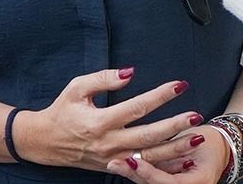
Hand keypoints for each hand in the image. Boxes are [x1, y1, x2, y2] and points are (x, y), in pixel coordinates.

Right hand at [15, 67, 202, 171]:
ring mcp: (113, 159)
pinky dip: (163, 166)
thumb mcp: (77, 88)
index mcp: (99, 122)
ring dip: (175, 149)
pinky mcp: (114, 168)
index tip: (179, 85)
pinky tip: (181, 160)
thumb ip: (103, 78)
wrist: (45, 142)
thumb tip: (130, 72)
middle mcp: (108, 143)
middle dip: (175, 126)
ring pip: (150, 157)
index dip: (160, 96)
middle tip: (196, 116)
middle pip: (149, 136)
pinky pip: (143, 170)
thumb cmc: (62, 111)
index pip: (137, 107)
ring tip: (197, 138)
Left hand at [106, 125, 229, 182]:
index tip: (132, 161)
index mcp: (198, 182)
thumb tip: (148, 147)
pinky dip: (139, 174)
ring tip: (115, 164)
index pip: (167, 182)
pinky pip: (152, 182)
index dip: (148, 172)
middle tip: (115, 164)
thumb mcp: (195, 144)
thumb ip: (174, 148)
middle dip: (134, 176)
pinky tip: (123, 165)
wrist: (219, 148)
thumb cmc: (208, 143)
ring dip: (132, 175)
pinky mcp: (171, 182)